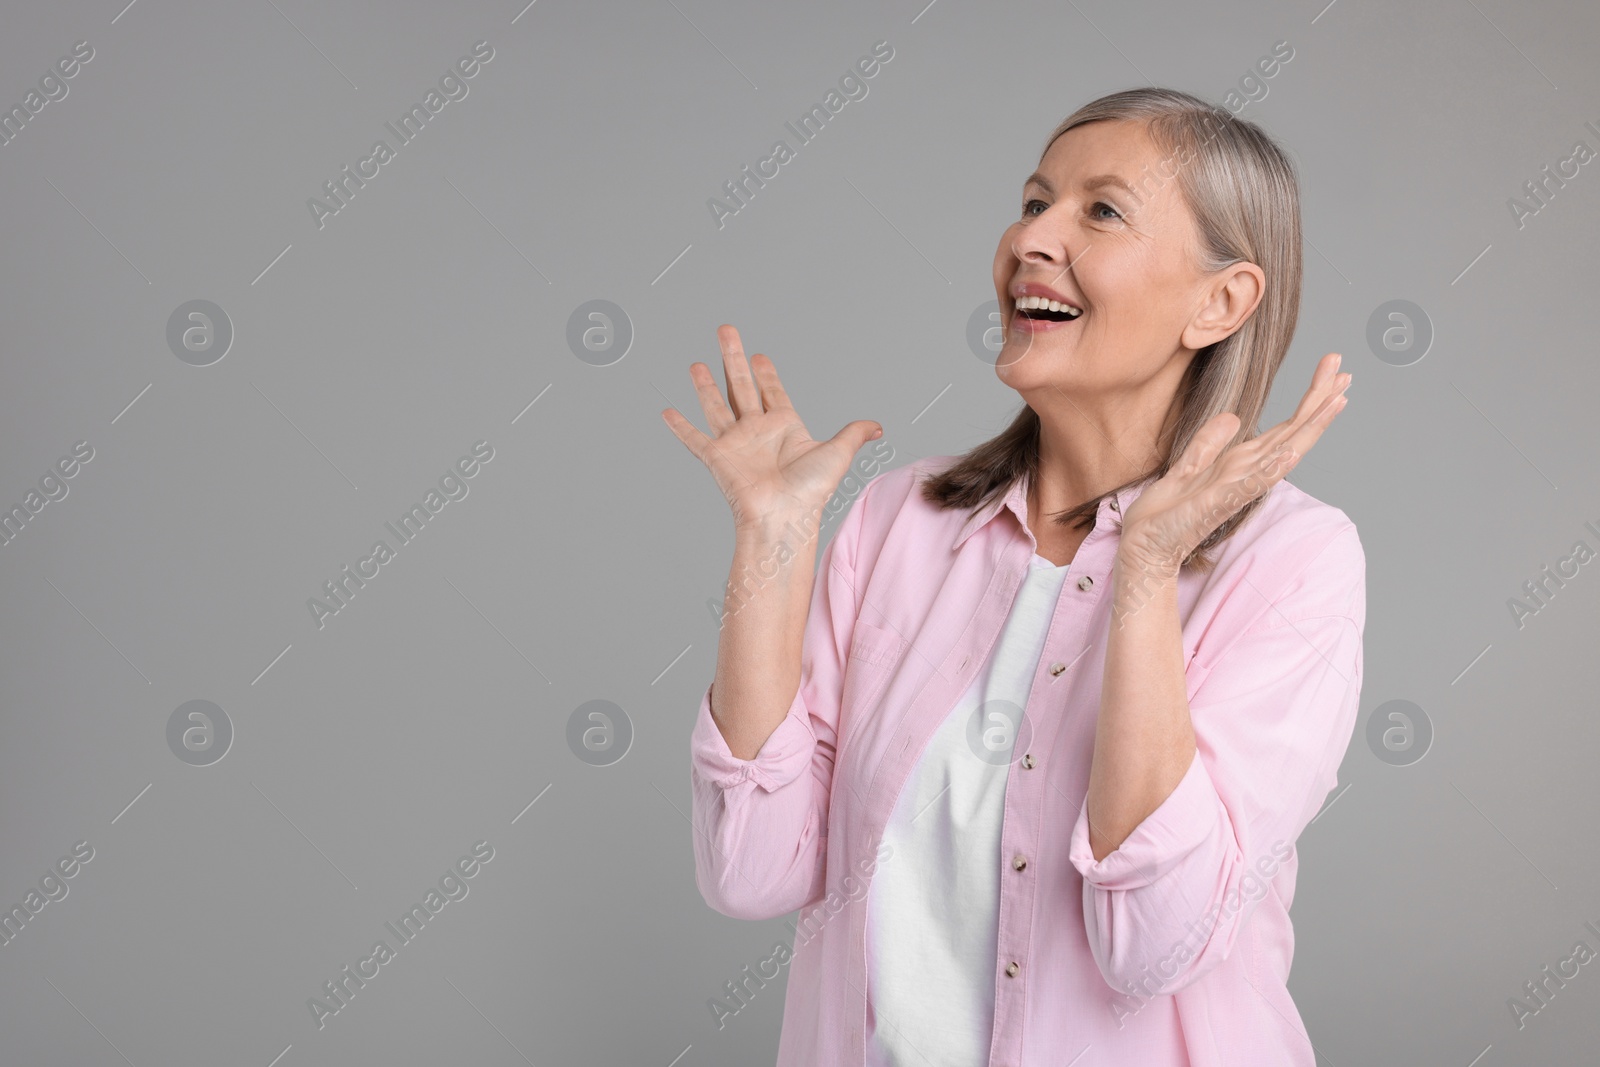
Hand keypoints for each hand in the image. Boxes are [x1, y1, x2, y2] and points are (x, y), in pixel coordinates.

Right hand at [661, 324, 883, 532]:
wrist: (783, 516)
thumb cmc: (810, 492)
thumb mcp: (837, 454)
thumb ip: (854, 434)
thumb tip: (879, 427)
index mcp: (784, 427)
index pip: (772, 392)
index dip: (767, 374)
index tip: (760, 356)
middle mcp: (757, 432)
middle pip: (741, 386)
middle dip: (734, 357)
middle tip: (726, 330)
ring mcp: (735, 444)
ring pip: (716, 405)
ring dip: (705, 385)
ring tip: (696, 363)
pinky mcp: (717, 458)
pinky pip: (694, 439)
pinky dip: (679, 427)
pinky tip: (667, 412)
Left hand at [1118, 351, 1351, 575]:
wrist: (1145, 544)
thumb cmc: (1167, 513)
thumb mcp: (1188, 466)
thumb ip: (1210, 443)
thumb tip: (1234, 417)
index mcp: (1241, 463)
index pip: (1284, 428)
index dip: (1309, 400)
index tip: (1331, 369)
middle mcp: (1247, 473)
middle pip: (1293, 432)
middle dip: (1319, 401)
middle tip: (1346, 370)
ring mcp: (1237, 488)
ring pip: (1283, 452)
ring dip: (1311, 428)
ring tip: (1337, 400)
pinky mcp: (1219, 503)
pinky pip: (1251, 484)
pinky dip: (1272, 469)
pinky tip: (1292, 452)